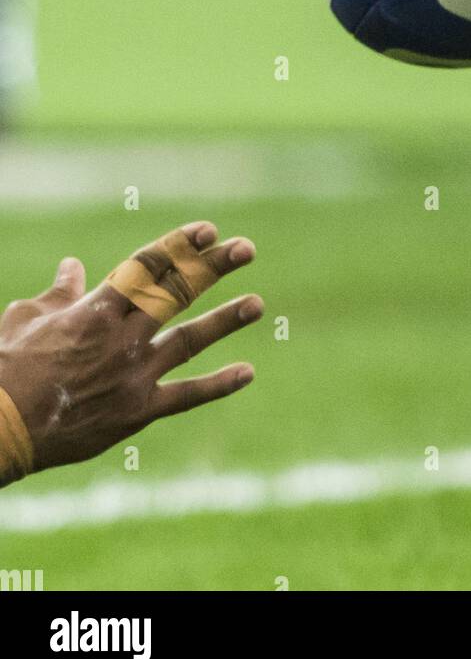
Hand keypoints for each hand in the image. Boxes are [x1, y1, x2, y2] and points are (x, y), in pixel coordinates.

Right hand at [0, 222, 261, 473]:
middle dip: (213, 269)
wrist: (0, 428)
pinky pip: (185, 396)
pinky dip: (217, 385)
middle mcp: (122, 338)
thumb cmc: (7, 367)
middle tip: (246, 249)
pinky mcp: (137, 411)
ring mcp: (133, 375)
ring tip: (257, 304)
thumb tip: (72, 267)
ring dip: (225, 321)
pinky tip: (247, 372)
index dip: (179, 246)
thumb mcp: (26, 318)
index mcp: (95, 310)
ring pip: (188, 341)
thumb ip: (58, 293)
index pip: (147, 268)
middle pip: (176, 294)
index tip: (208, 231)